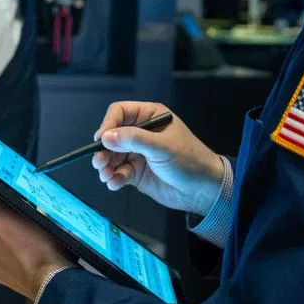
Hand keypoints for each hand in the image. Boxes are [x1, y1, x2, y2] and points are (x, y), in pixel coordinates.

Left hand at [0, 186, 73, 299]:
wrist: (56, 283)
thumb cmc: (31, 247)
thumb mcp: (3, 219)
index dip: (4, 209)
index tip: (20, 206)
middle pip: (4, 233)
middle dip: (16, 225)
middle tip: (34, 219)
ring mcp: (10, 277)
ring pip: (17, 247)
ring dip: (26, 240)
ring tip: (43, 235)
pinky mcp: (28, 283)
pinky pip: (30, 261)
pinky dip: (34, 255)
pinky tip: (45, 252)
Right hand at [92, 101, 223, 215]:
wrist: (203, 190)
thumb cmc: (191, 161)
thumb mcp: (162, 147)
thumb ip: (134, 140)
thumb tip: (107, 136)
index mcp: (150, 116)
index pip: (120, 112)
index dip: (108, 124)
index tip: (101, 139)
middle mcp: (142, 133)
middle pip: (112, 135)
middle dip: (104, 149)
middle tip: (99, 162)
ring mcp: (138, 153)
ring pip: (112, 156)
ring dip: (106, 166)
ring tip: (106, 175)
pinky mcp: (136, 172)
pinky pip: (118, 172)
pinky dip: (114, 178)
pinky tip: (115, 183)